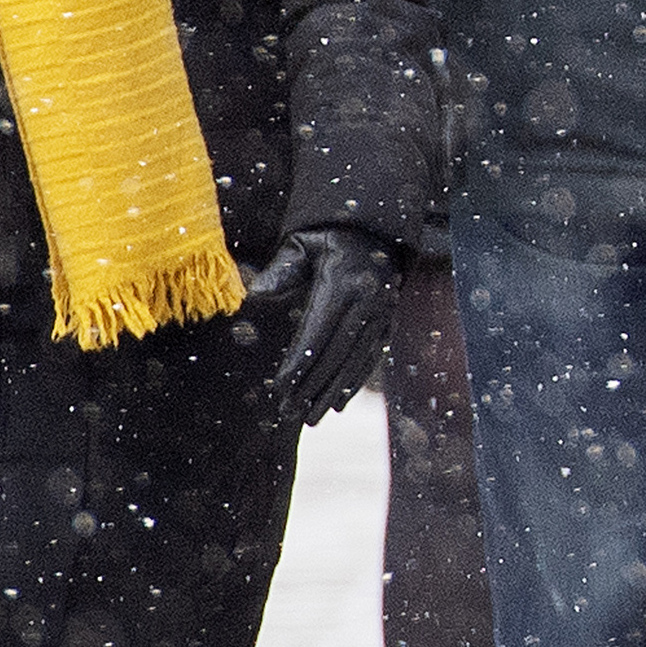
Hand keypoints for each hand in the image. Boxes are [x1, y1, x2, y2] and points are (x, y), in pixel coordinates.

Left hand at [246, 227, 402, 424]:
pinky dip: (354, 382)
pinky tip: (338, 402)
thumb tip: (255, 294)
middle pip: (337, 353)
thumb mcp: (303, 243)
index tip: (279, 388)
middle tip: (289, 412)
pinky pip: (371, 358)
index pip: (317, 332)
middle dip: (312, 386)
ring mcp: (383, 312)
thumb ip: (282, 269)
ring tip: (312, 418)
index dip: (299, 363)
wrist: (376, 229)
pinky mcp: (390, 320)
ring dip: (332, 393)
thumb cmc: (329, 237)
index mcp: (343, 281)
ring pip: (355, 361)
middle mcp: (368, 299)